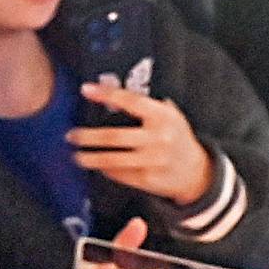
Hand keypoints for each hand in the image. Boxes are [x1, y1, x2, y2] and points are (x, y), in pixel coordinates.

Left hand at [69, 82, 214, 205]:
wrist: (196, 172)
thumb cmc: (176, 138)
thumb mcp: (171, 116)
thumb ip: (146, 106)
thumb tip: (110, 92)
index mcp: (163, 117)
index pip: (131, 101)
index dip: (106, 94)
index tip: (86, 90)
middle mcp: (159, 138)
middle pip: (114, 137)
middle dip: (88, 137)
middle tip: (72, 136)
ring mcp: (153, 161)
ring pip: (112, 160)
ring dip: (90, 158)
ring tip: (77, 156)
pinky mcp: (147, 179)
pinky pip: (118, 174)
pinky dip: (105, 170)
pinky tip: (98, 166)